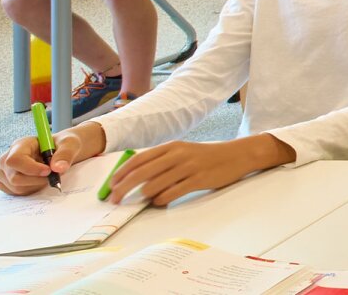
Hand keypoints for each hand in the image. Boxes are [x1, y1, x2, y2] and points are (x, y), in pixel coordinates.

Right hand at [0, 124, 105, 195]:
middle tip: (52, 176)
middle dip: (36, 180)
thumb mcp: (69, 143)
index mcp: (20, 145)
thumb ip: (65, 154)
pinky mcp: (6, 183)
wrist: (59, 151)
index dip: (31, 169)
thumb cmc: (62, 145)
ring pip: (16, 187)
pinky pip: (15, 193)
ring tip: (46, 176)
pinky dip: (30, 190)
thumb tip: (59, 168)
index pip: (15, 160)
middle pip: (14, 177)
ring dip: (35, 185)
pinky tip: (38, 181)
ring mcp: (4, 172)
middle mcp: (7, 158)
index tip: (48, 171)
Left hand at [103, 135, 286, 206]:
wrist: (237, 155)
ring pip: (156, 184)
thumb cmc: (206, 156)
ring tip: (139, 201)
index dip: (121, 173)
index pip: (138, 159)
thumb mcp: (183, 152)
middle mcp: (177, 155)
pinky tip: (159, 202)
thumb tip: (137, 178)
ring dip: (143, 195)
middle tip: (115, 199)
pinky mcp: (199, 180)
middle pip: (142, 172)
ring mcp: (188, 167)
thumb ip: (162, 162)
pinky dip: (162, 199)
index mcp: (171, 147)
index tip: (110, 185)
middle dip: (124, 188)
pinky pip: (173, 192)